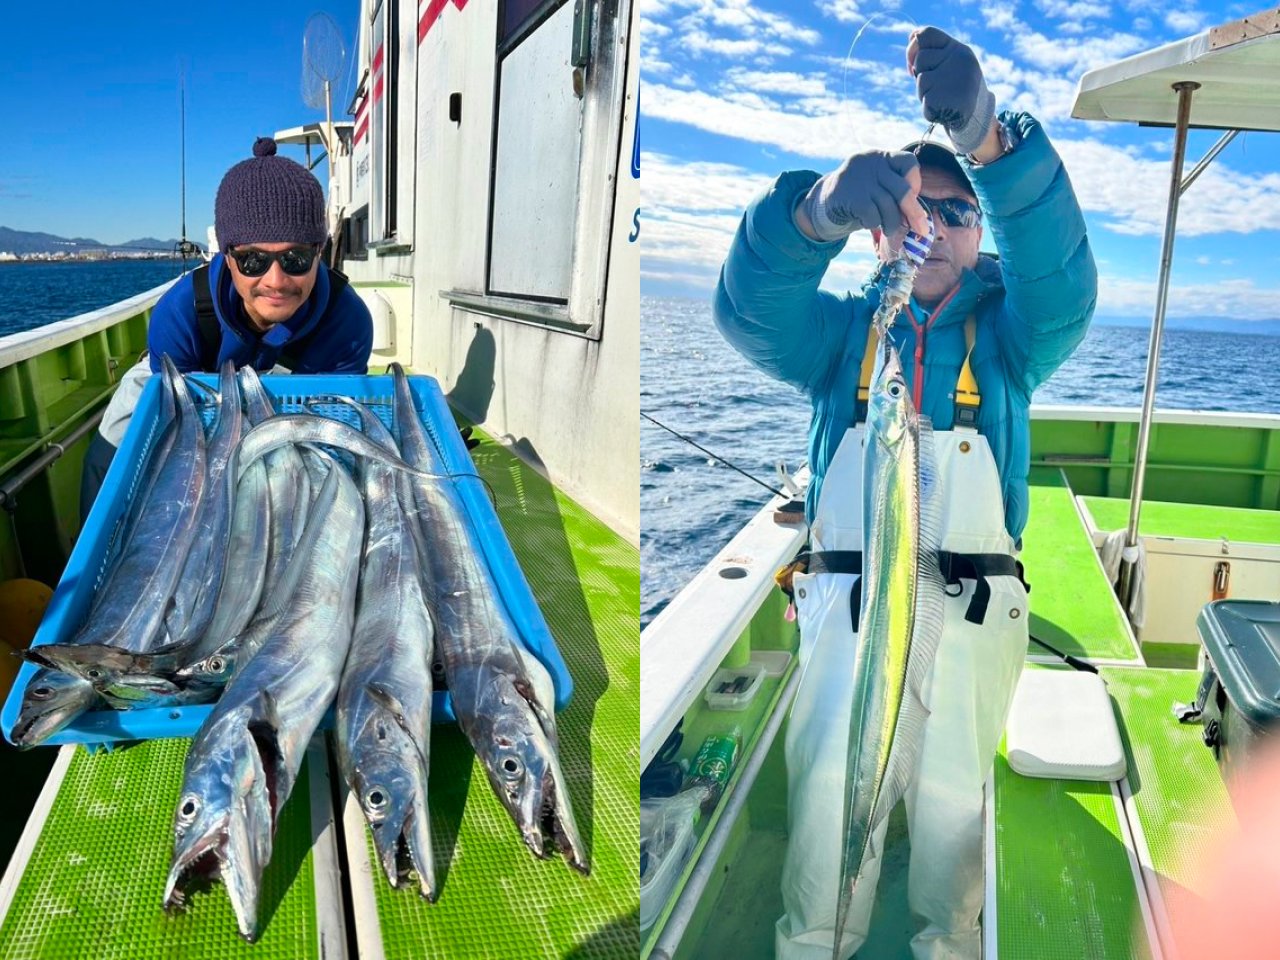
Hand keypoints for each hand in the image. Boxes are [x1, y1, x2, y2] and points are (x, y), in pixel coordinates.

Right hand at [797, 151, 928, 242]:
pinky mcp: (850, 197)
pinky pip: (873, 216)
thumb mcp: (878, 184)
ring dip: (892, 223)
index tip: (913, 196)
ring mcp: (860, 180)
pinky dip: (875, 224)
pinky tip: (869, 223)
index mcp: (881, 157)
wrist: (825, 200)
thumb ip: (896, 192)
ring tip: (889, 229)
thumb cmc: (860, 195)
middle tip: (921, 229)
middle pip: (902, 190)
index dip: (915, 181)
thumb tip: (919, 218)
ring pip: (888, 207)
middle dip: (913, 213)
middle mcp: (871, 165)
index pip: (908, 162)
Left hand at [907, 27, 995, 155]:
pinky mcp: (944, 98)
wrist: (976, 117)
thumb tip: (912, 54)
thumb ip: (932, 56)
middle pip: (921, 59)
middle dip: (922, 73)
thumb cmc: (957, 89)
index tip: (913, 61)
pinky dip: (929, 107)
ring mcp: (952, 79)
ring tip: (944, 97)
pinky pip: (924, 100)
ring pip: (921, 80)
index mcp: (959, 50)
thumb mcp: (949, 66)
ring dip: (925, 92)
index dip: (915, 46)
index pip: (926, 34)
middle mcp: (959, 60)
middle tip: (939, 85)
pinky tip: (944, 109)